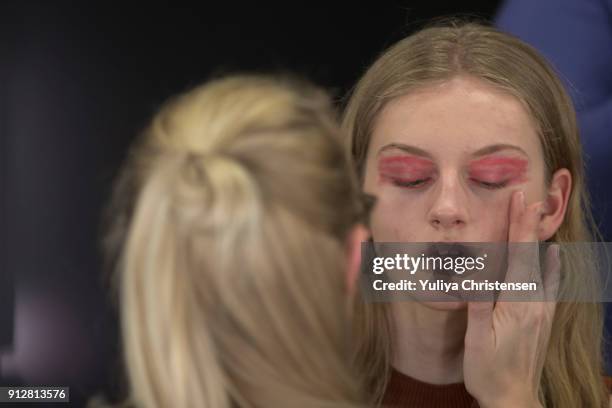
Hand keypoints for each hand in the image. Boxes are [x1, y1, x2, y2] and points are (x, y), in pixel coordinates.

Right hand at [463, 190, 560, 407]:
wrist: (513, 399)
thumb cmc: (488, 371)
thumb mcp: (475, 341)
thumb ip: (479, 306)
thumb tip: (475, 274)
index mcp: (516, 305)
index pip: (519, 257)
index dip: (519, 228)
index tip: (520, 203)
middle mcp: (534, 303)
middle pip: (533, 256)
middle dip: (528, 226)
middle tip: (527, 199)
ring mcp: (541, 311)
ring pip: (543, 267)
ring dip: (539, 241)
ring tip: (538, 218)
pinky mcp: (542, 319)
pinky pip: (550, 285)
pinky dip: (552, 266)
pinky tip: (554, 256)